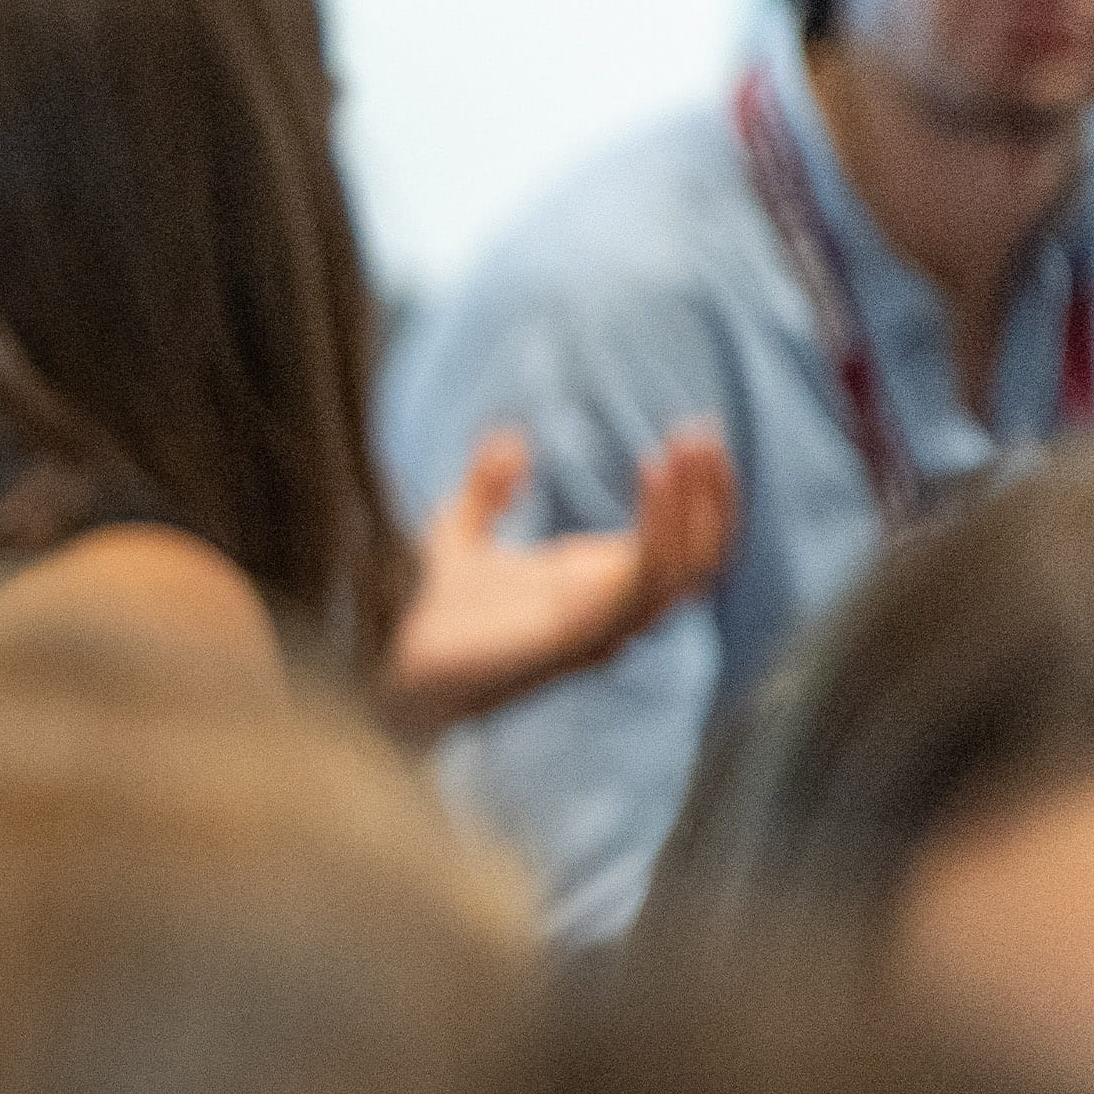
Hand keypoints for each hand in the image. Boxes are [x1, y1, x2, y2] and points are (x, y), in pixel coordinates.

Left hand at [382, 419, 734, 735]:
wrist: (382, 662)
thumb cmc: (422, 616)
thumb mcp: (456, 537)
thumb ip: (486, 490)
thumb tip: (510, 440)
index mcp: (595, 588)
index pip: (683, 547)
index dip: (700, 496)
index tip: (695, 433)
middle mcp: (610, 611)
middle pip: (700, 559)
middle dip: (711, 494)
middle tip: (701, 432)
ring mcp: (599, 627)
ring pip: (686, 571)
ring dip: (697, 505)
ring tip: (687, 446)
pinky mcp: (576, 636)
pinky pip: (642, 583)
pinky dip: (660, 528)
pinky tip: (650, 473)